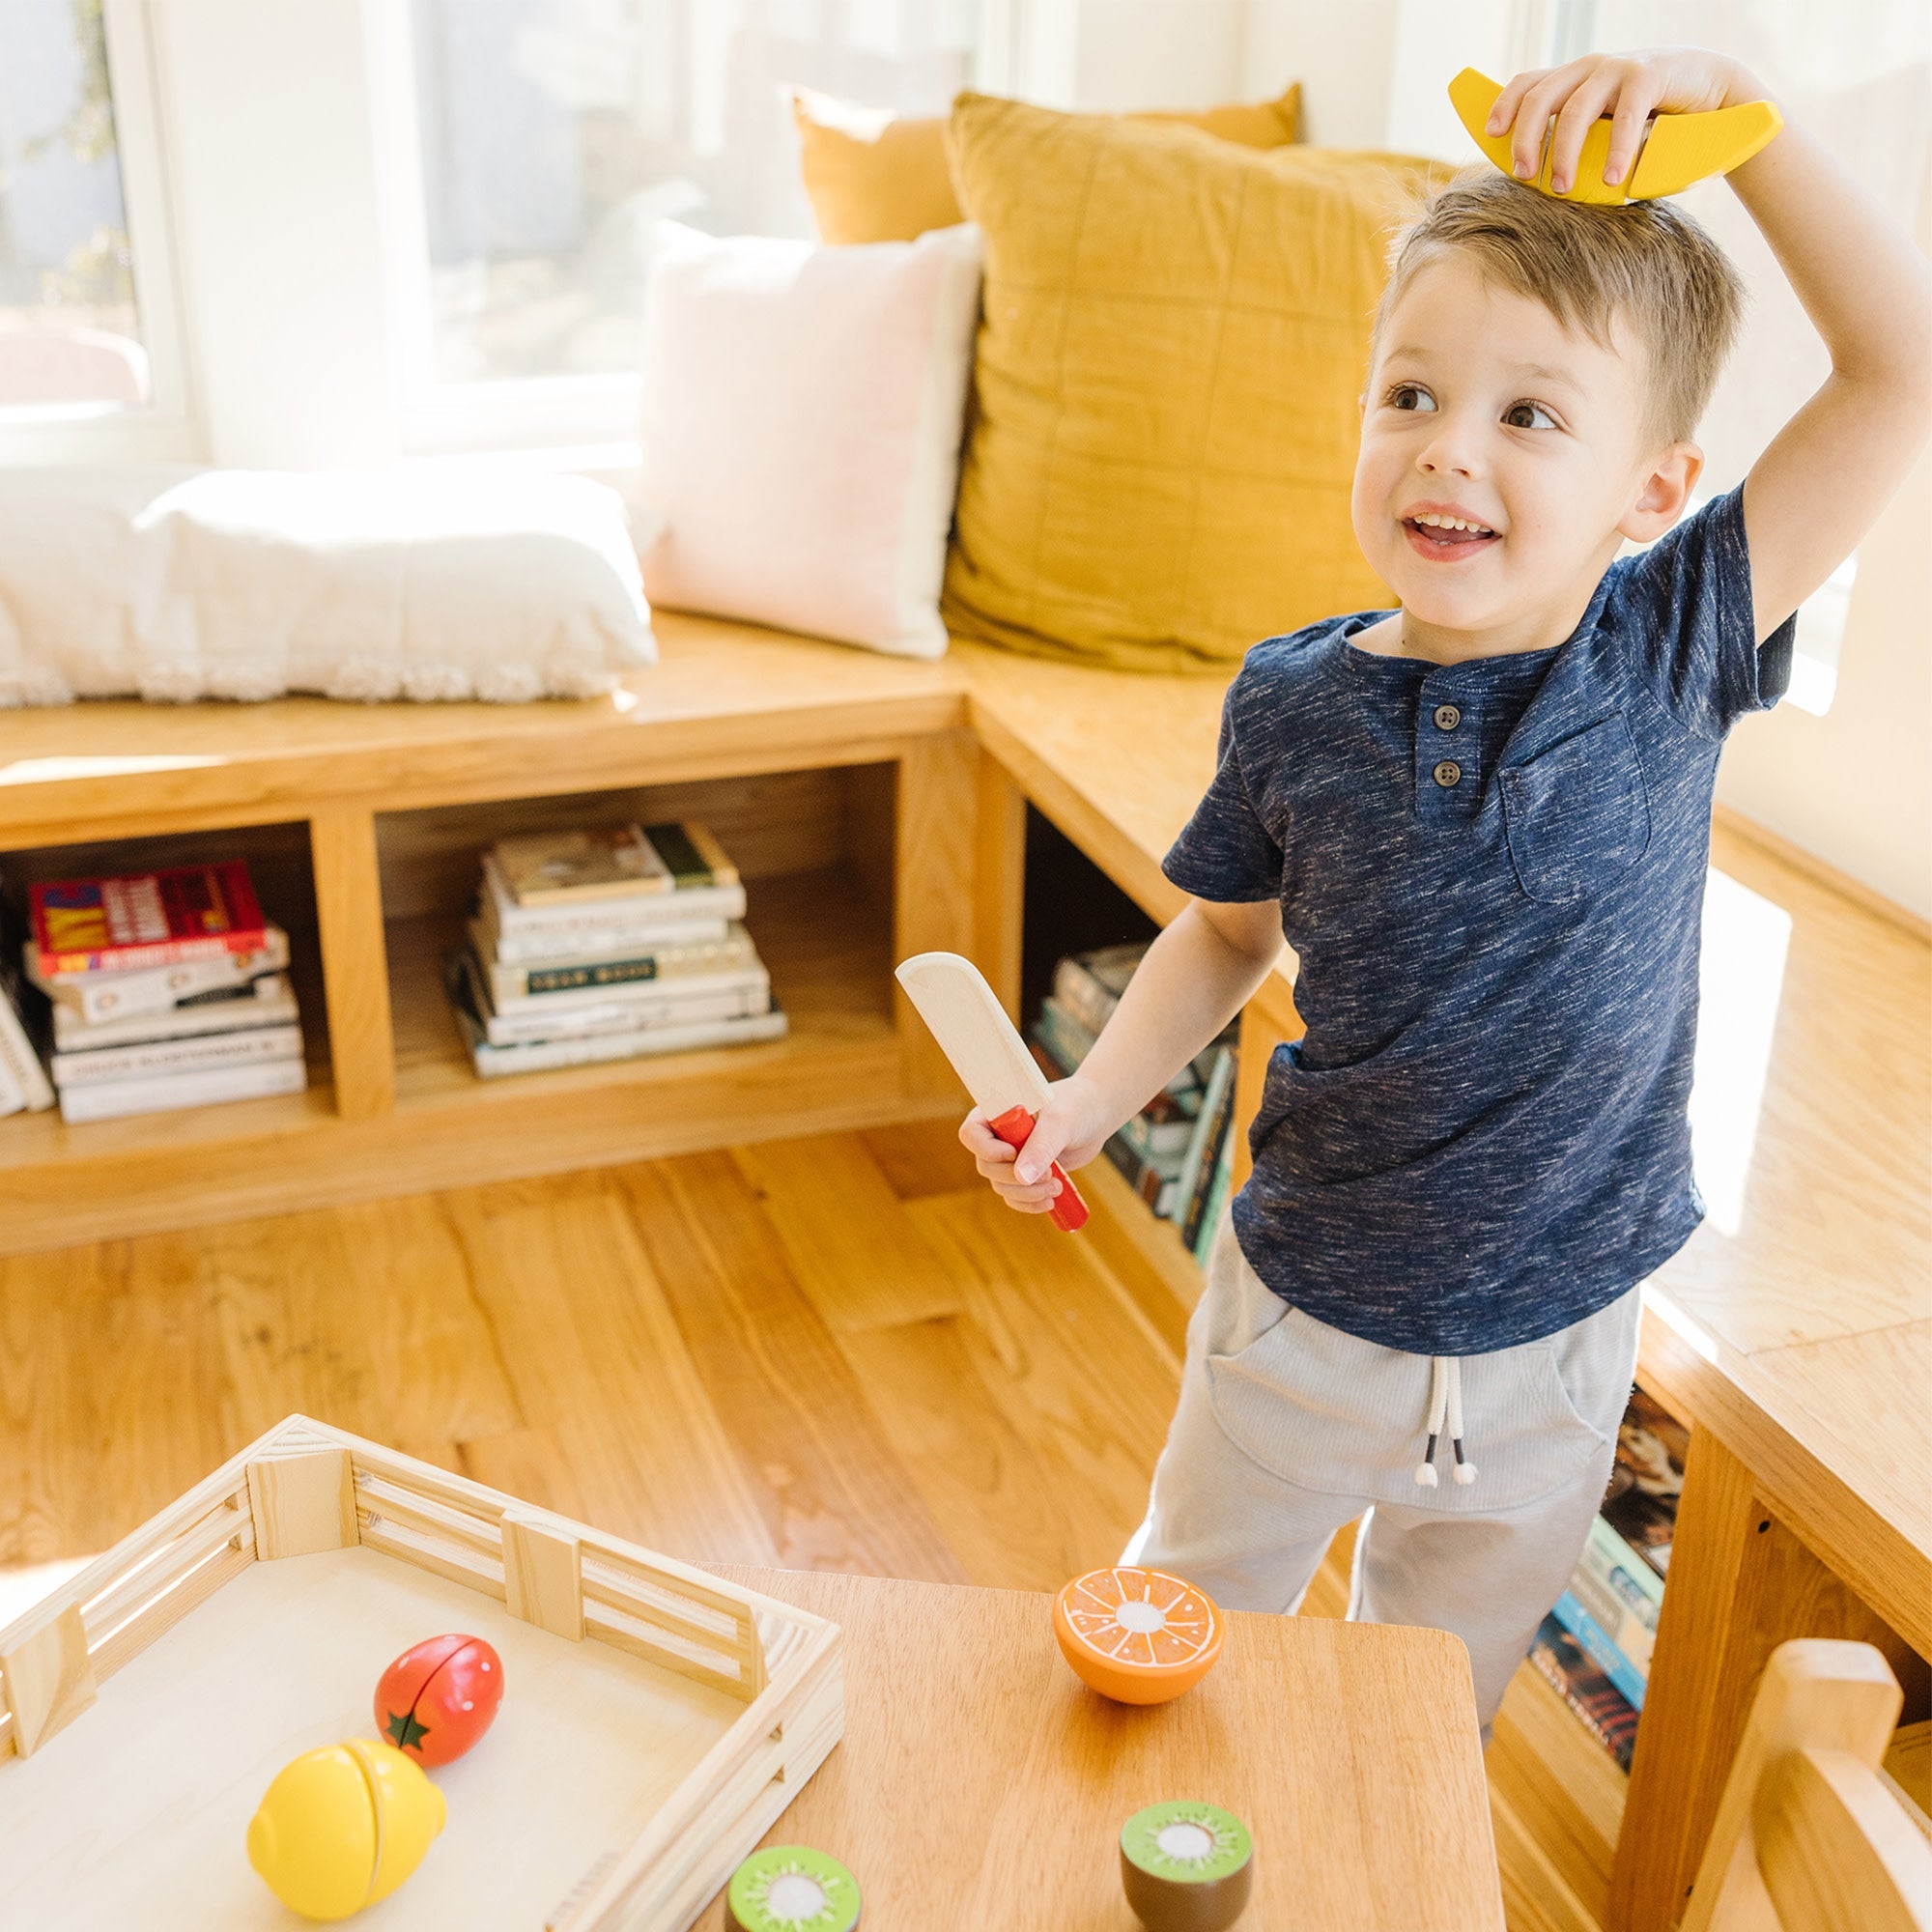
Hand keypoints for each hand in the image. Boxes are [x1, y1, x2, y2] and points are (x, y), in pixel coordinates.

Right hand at [958, 1074, 1116, 1215]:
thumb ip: (1040, 1148)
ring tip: (1056, 1187)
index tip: (1014, 1153)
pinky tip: (1050, 1201)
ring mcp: (1010, 1157)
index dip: (987, 1149)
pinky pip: (1015, 1196)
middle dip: (1015, 1177)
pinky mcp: (1025, 1173)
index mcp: (997, 1111)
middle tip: (1049, 1174)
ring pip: (1001, 1186)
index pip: (972, 1134)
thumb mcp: (1059, 1124)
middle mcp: (998, 1135)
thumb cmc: (1076, 1107)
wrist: (1096, 1114)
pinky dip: (1030, 1203)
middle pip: (987, 1166)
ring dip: (1027, 1193)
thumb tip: (1021, 1178)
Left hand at [1488, 49, 1759, 194]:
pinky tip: (1613, 179)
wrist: (1711, 94)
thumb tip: (1538, 182)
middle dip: (1527, 139)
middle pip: (1541, 98)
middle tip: (1526, 176)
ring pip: (1576, 109)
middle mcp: (1589, 68)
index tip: (1491, 135)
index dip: (1504, 105)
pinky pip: (1624, 115)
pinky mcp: (1650, 76)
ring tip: (1563, 189)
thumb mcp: (1605, 128)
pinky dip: (1616, 150)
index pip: (1527, 83)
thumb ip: (1577, 142)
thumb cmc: (1650, 120)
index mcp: (1573, 79)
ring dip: (1564, 152)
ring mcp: (1619, 68)